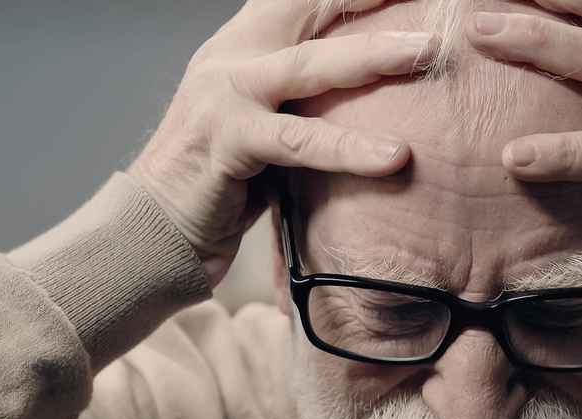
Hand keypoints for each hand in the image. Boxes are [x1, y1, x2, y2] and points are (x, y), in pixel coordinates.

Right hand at [129, 0, 434, 287]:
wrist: (153, 232)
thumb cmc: (220, 185)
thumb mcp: (266, 125)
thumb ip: (305, 98)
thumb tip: (373, 90)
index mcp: (244, 44)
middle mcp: (231, 55)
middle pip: (310, 5)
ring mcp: (224, 94)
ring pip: (312, 64)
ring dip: (375, 54)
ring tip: (428, 52)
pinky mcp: (226, 141)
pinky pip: (299, 142)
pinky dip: (349, 149)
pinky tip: (395, 157)